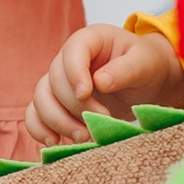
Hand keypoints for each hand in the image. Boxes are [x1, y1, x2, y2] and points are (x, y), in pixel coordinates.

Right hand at [27, 23, 183, 144]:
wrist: (148, 82)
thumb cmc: (146, 66)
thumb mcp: (144, 64)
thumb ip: (125, 70)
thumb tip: (100, 82)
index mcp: (90, 40)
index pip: (72, 50)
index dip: (74, 73)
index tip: (85, 94)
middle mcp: (69, 59)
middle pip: (54, 80)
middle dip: (73, 106)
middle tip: (96, 123)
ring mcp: (60, 82)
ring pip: (41, 98)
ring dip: (57, 121)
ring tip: (82, 138)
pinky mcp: (58, 103)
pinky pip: (35, 114)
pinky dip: (40, 129)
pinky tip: (56, 143)